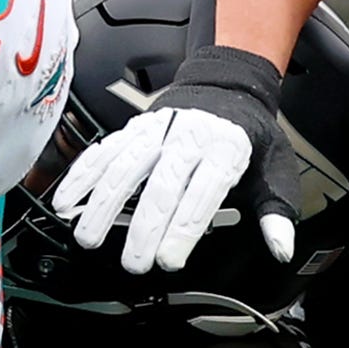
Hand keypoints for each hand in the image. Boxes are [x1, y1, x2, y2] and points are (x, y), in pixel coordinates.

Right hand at [51, 45, 294, 273]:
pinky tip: (67, 200)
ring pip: (124, 167)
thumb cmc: (249, 135)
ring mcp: (156, 132)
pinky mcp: (134, 129)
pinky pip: (103, 151)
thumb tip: (280, 246)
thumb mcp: (275, 168)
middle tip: (133, 263)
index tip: (168, 260)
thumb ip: (275, 211)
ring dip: (102, 204)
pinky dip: (82, 175)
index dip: (183, 229)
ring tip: (88, 237)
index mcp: (225, 150)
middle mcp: (187, 139)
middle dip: (143, 228)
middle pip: (159, 187)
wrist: (227, 84)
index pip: (201, 194)